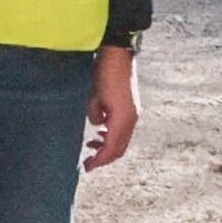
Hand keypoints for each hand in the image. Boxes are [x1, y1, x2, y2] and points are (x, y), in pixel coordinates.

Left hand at [84, 47, 139, 171]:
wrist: (119, 55)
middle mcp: (131, 119)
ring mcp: (133, 113)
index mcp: (123, 119)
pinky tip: (100, 132)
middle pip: (119, 148)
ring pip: (122, 140)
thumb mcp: (95, 97)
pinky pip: (122, 129)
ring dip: (108, 146)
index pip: (112, 149)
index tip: (87, 167)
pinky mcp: (131, 107)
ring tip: (91, 146)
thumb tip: (98, 125)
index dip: (99, 160)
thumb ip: (95, 115)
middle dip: (104, 158)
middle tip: (88, 163)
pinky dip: (112, 135)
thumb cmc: (106, 74)